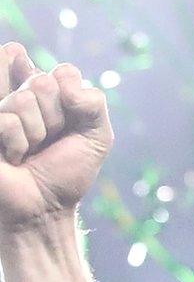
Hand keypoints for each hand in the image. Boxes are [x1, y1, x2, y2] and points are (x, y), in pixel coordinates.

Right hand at [0, 47, 111, 232]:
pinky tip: (12, 157)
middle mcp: (16, 93)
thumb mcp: (96, 137)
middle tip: (47, 142)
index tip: (70, 128)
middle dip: (54, 119)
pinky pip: (6, 121)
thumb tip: (62, 76)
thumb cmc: (65, 172)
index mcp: (43, 91)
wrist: (44, 208)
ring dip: (35, 134)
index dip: (73, 104)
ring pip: (23, 100)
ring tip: (28, 151)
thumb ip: (93, 101)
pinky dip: (17, 144)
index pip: (64, 73)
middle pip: (43, 82)